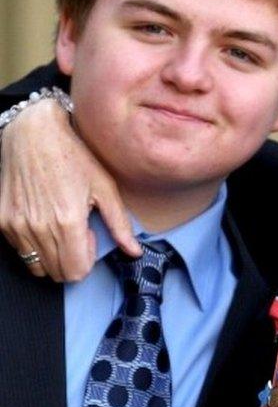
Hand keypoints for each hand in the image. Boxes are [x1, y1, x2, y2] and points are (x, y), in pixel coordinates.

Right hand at [0, 99, 140, 281]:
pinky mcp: (3, 221)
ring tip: (61, 225)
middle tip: (78, 231)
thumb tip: (134, 252)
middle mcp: (38, 228)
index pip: (76, 272)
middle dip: (72, 259)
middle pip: (58, 273)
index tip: (91, 238)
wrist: (33, 133)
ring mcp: (17, 226)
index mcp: (67, 222)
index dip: (88, 260)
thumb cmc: (73, 157)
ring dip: (53, 254)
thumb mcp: (106, 188)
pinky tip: (45, 219)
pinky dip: (35, 244)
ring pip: (37, 266)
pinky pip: (21, 251)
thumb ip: (120, 226)